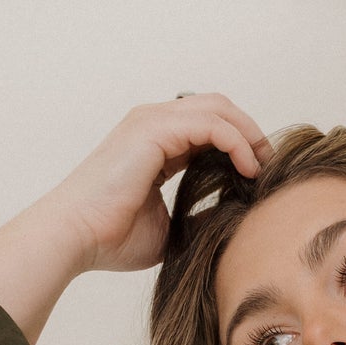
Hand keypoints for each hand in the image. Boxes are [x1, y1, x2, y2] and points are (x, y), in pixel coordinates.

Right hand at [0, 94, 272, 344]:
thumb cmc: (110, 238)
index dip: (239, 143)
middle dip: (250, 132)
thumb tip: (234, 219)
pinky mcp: (153, 130)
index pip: (208, 125)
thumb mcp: (171, 228)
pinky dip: (236, 142)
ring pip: (218, 109)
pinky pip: (211, 125)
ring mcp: (152, 122)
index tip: (260, 173)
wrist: (75, 237)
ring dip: (248, 135)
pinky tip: (248, 170)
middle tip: (270, 166)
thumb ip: (199, 216)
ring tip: (263, 168)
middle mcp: (153, 123)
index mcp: (155, 142)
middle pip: (218, 107)